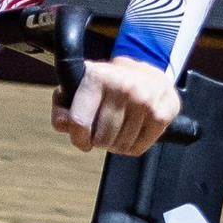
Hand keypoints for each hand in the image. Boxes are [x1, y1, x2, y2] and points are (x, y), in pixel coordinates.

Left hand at [54, 57, 179, 156]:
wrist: (150, 75)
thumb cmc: (110, 84)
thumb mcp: (81, 85)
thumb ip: (63, 104)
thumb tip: (62, 124)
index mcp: (98, 77)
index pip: (79, 122)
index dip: (78, 138)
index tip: (82, 139)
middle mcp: (122, 87)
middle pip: (101, 139)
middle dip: (98, 141)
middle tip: (102, 131)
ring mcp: (144, 101)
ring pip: (120, 146)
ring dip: (115, 145)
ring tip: (117, 131)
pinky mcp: (160, 115)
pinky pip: (138, 148)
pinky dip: (131, 147)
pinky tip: (131, 132)